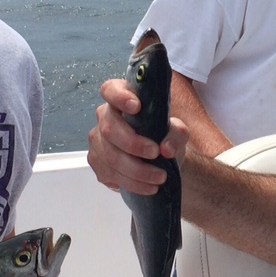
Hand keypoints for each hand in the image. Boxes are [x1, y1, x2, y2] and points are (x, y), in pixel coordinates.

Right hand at [88, 78, 188, 193]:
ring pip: (110, 156)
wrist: (161, 161)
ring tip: (159, 177)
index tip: (136, 107)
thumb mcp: (178, 131)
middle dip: (133, 144)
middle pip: (109, 129)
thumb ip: (176, 133)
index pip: (111, 90)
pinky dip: (132, 183)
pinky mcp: (97, 163)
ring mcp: (97, 141)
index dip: (120, 97)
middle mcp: (105, 117)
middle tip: (155, 153)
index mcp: (122, 98)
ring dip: (137, 171)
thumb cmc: (164, 137)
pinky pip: (110, 174)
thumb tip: (166, 148)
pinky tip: (149, 186)